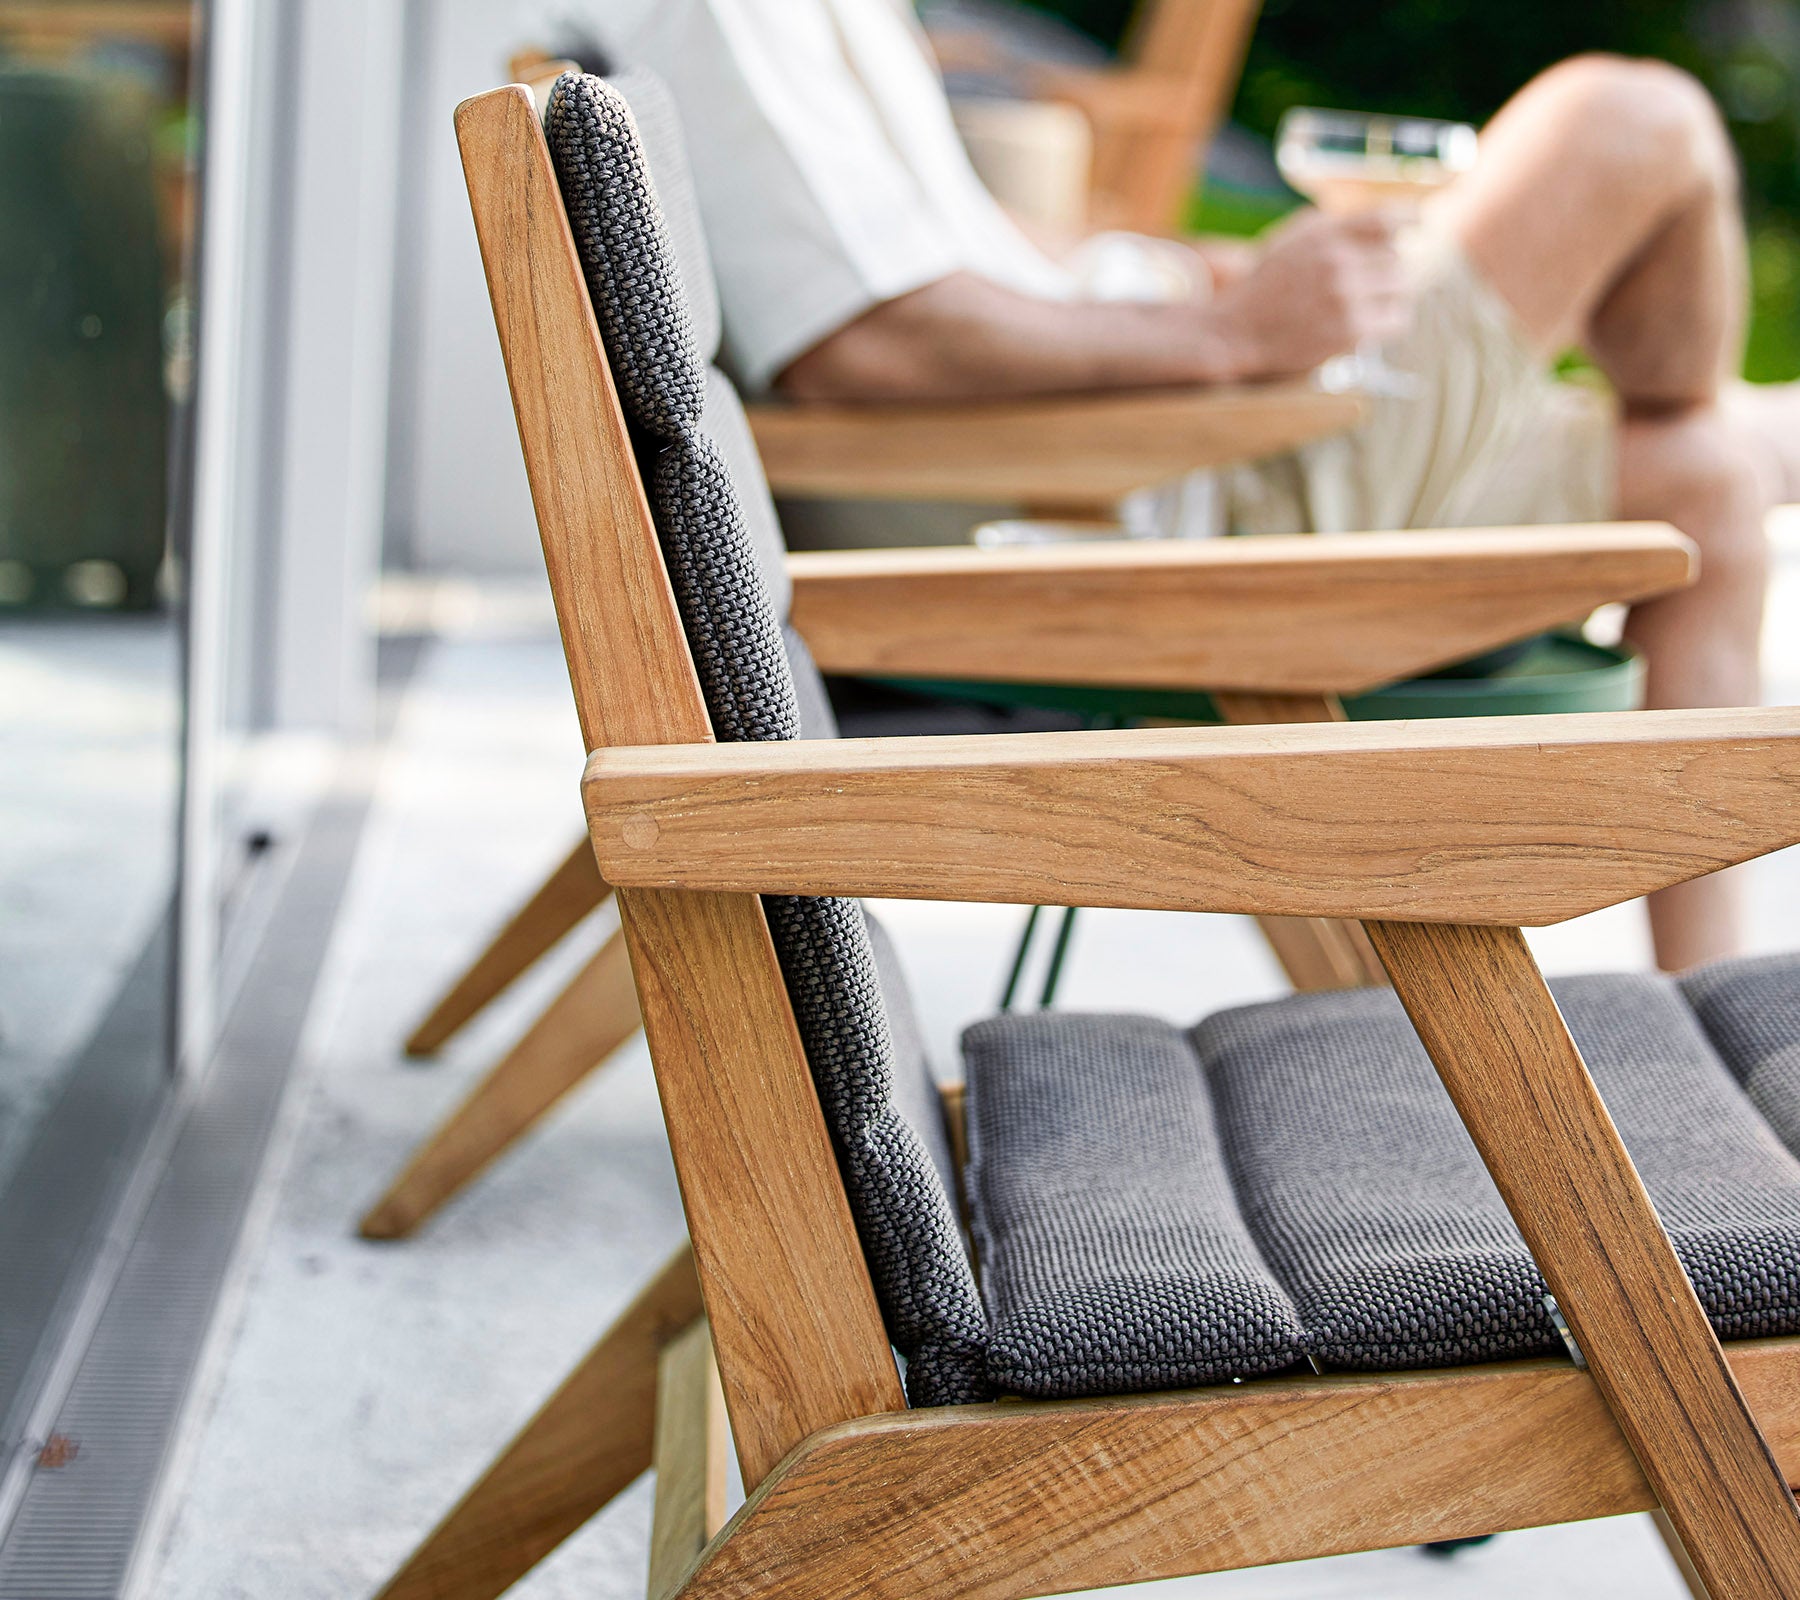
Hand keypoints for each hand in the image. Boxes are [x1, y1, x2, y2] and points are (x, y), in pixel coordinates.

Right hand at [1200, 208, 1413, 380]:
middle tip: (1371, 282)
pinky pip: (1397, 320)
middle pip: (1397, 258)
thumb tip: (1382, 221)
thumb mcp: (1290, 238)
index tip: (1416, 224)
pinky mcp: (1351, 331)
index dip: (1407, 220)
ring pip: (1402, 288)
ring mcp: (1345, 297)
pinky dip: (1391, 321)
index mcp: (1324, 233)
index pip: (1386, 218)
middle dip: (1387, 270)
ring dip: (1393, 295)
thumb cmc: (1265, 286)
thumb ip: (1331, 224)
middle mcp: (1338, 261)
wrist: (1235, 332)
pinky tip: (1375, 323)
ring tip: (1374, 302)